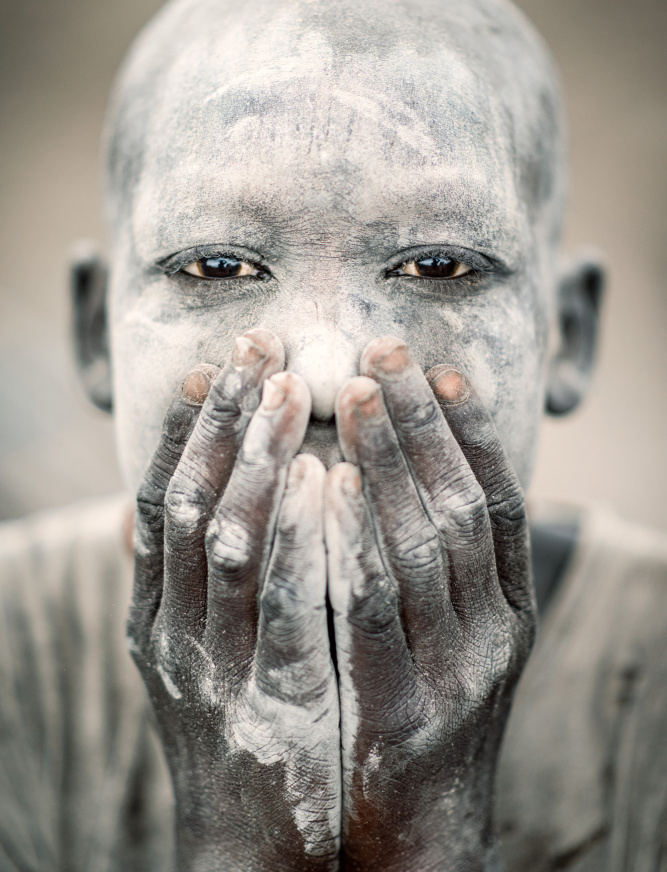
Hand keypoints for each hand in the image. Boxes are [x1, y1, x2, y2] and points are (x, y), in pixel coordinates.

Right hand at [128, 330, 339, 871]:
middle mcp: (174, 634)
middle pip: (189, 503)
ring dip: (257, 456)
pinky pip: (285, 603)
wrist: (253, 852)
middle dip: (223, 419)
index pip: (161, 501)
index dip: (184, 429)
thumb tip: (160, 507)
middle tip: (258, 343)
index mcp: (157, 619)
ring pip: (228, 539)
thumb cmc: (239, 732)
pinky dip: (299, 534)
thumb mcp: (197, 656)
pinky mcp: (274, 698)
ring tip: (290, 387)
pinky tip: (321, 477)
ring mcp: (217, 668)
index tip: (213, 362)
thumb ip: (184, 585)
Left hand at [325, 337, 535, 871]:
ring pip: (426, 543)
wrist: (415, 835)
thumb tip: (389, 467)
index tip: (437, 365)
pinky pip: (377, 610)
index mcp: (510, 609)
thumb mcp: (445, 635)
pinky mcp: (405, 712)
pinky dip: (355, 538)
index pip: (501, 500)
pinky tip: (328, 482)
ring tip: (353, 391)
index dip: (472, 429)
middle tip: (382, 351)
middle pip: (462, 505)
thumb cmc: (419, 713)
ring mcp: (457, 674)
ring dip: (389, 459)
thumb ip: (430, 563)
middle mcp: (495, 634)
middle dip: (422, 423)